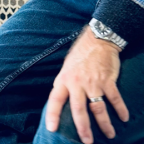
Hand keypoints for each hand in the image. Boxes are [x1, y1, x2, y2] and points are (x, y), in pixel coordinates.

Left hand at [45, 27, 128, 143]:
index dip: (52, 114)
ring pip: (98, 109)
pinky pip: (115, 99)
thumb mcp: (67, 68)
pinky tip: (123, 118)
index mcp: (64, 79)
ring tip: (110, 134)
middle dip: (83, 128)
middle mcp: (77, 83)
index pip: (55, 99)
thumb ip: (66, 84)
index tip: (51, 128)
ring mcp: (93, 83)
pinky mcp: (107, 81)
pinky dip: (120, 110)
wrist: (96, 41)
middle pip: (79, 110)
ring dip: (104, 124)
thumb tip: (63, 99)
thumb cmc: (80, 55)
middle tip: (87, 141)